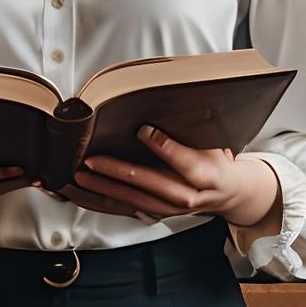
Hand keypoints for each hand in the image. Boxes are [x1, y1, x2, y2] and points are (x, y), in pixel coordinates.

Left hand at [62, 125, 278, 226]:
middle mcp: (185, 196)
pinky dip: (99, 202)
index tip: (143, 129)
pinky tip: (79, 194)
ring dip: (102, 190)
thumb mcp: (216, 140)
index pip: (183, 161)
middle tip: (92, 160)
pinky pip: (122, 209)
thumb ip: (195, 125)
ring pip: (130, 200)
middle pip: (149, 185)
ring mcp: (167, 208)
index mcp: (205, 174)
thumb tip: (174, 94)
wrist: (227, 194)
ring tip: (78, 177)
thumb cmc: (218, 161)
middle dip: (118, 173)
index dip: (163, 146)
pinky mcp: (154, 213)